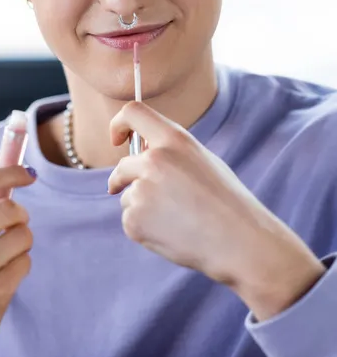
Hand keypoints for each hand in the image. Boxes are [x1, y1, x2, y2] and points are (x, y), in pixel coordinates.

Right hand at [0, 162, 36, 356]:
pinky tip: (0, 279)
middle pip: (11, 208)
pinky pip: (26, 261)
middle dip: (19, 217)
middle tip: (8, 229)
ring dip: (20, 243)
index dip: (12, 172)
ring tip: (0, 258)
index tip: (29, 173)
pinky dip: (20, 266)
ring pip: (24, 234)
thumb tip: (0, 161)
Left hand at [108, 101, 325, 320]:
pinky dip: (144, 229)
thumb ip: (170, 153)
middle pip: (123, 166)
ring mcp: (141, 191)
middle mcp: (153, 161)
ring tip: (178, 219)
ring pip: (128, 197)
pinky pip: (129, 221)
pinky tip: (171, 233)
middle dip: (124, 179)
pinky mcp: (134, 220)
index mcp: (174, 141)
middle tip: (147, 196)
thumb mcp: (202, 162)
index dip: (119, 124)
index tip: (117, 139)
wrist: (239, 243)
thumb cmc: (226, 203)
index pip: (132, 113)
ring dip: (142, 208)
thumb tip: (140, 152)